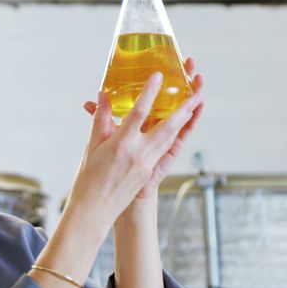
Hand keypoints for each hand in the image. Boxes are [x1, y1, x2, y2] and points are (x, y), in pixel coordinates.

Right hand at [67, 70, 203, 231]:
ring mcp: (148, 164)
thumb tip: (103, 96)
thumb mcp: (92, 146)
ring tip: (197, 102)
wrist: (95, 211)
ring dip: (186, 118)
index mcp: (121, 145)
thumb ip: (100, 119)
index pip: (138, 113)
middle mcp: (139, 154)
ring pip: (172, 136)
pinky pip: (167, 147)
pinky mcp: (150, 171)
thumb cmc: (89, 179)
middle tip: (197, 90)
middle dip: (184, 107)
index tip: (158, 76)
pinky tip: (184, 123)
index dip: (149, 93)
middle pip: (168, 126)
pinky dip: (177, 133)